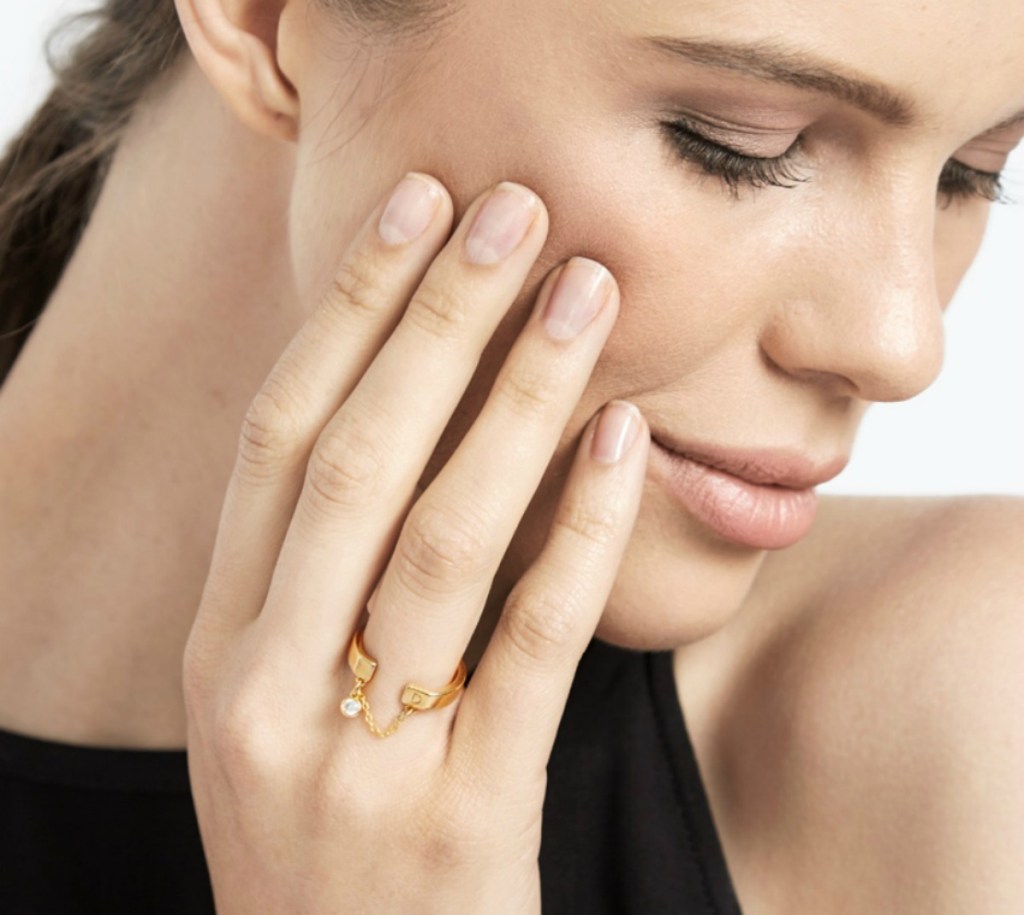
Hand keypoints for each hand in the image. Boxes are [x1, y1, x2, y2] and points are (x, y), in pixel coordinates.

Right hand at [182, 173, 648, 912]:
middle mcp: (263, 693)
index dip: (344, 314)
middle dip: (434, 319)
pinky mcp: (468, 819)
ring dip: (520, 394)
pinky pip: (532, 643)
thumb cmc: (332, 837)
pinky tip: (622, 439)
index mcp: (217, 652)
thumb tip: (399, 409)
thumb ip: (314, 581)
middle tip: (513, 210)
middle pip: (355, 460)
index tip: (412, 211)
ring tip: (584, 290)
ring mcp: (360, 760)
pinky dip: (581, 533)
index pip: (277, 441)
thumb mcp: (282, 709)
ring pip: (443, 533)